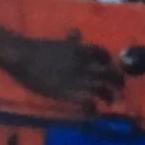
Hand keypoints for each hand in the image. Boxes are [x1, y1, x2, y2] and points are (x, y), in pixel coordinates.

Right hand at [6, 34, 122, 111]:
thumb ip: (71, 40)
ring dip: (109, 97)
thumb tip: (77, 32)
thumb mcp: (58, 41)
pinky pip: (89, 102)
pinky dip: (94, 108)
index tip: (111, 69)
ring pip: (103, 89)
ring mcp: (79, 79)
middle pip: (110, 74)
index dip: (110, 63)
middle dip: (118, 82)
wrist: (24, 57)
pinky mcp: (70, 93)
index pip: (104, 55)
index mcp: (82, 50)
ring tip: (110, 103)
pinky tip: (94, 112)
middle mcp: (85, 64)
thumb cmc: (38, 48)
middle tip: (120, 89)